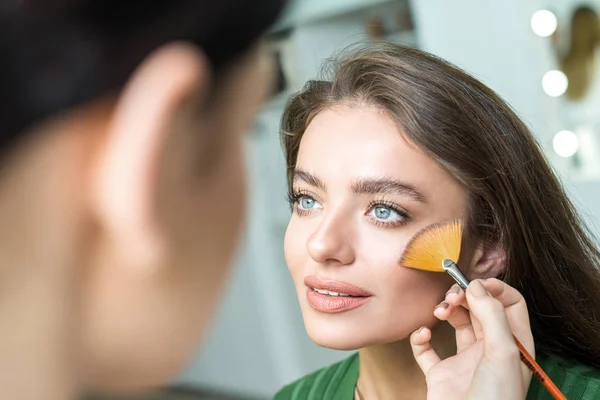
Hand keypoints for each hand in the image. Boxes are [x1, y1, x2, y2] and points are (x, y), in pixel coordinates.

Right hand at [410, 279, 533, 399]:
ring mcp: (463, 362)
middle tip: (453, 295)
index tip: (474, 283)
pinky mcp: (440, 374)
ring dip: (445, 311)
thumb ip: (491, 315)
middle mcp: (489, 350)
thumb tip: (476, 285)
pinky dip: (420, 337)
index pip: (509, 304)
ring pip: (454, 323)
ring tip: (440, 312)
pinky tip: (422, 335)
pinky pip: (426, 349)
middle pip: (479, 309)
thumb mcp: (502, 353)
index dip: (493, 288)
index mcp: (512, 345)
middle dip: (464, 296)